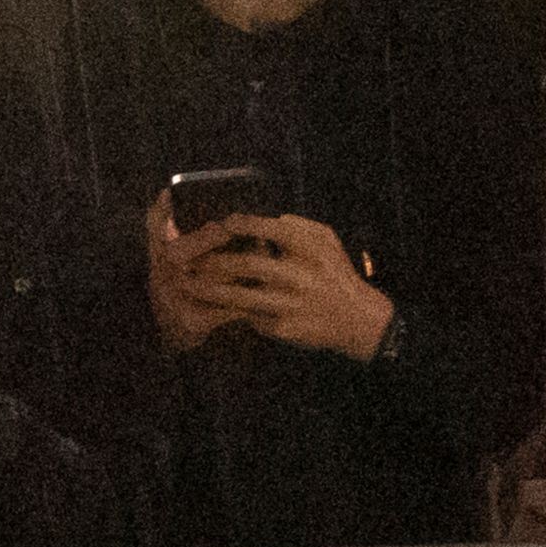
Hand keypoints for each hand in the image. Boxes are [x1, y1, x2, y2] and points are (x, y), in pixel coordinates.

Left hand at [176, 202, 392, 360]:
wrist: (357, 320)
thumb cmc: (336, 274)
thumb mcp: (327, 240)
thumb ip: (298, 225)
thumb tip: (266, 218)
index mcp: (309, 249)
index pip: (271, 230)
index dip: (242, 224)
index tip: (221, 221)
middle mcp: (299, 276)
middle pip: (248, 265)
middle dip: (215, 261)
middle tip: (191, 257)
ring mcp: (290, 304)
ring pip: (241, 296)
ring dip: (211, 290)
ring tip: (188, 285)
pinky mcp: (284, 328)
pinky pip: (251, 317)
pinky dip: (230, 311)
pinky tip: (209, 306)